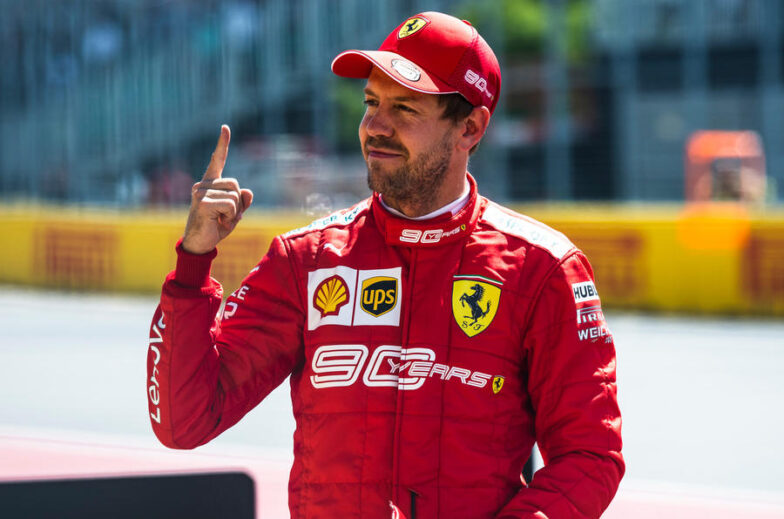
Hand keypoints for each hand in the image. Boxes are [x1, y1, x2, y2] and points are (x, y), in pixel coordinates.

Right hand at [181, 125, 253, 253]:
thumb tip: (248, 191)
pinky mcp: (203, 202)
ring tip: (221, 221)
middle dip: (238, 204)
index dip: (222, 144)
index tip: (225, 127)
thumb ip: (242, 201)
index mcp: (210, 183)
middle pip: (236, 185)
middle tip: (226, 217)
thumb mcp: (234, 213)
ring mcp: (201, 192)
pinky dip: (231, 218)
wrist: (200, 245)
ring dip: (234, 213)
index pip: (218, 160)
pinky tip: (219, 223)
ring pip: (235, 196)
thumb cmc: (215, 227)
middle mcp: (203, 184)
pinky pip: (231, 205)